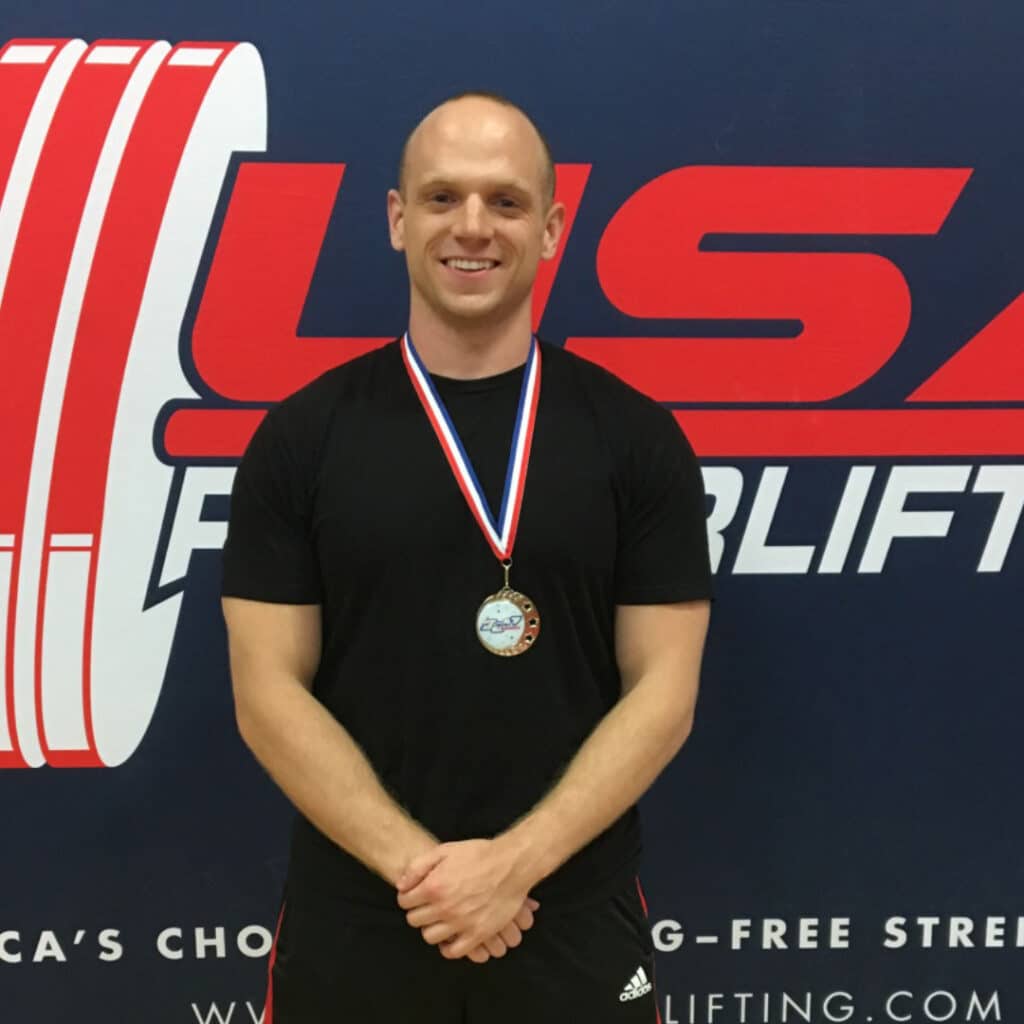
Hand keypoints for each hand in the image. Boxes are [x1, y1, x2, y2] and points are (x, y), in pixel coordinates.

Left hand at [396, 839, 538, 960]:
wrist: (511, 865)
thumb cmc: (479, 855)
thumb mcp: (445, 850)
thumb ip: (418, 866)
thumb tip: (401, 885)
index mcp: (434, 886)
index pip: (405, 902)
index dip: (408, 897)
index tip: (416, 895)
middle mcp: (444, 908)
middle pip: (415, 920)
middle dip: (418, 911)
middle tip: (429, 905)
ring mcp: (461, 923)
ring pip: (430, 937)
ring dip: (432, 928)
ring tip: (440, 919)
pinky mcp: (477, 934)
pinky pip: (453, 952)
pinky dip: (448, 946)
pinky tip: (452, 934)